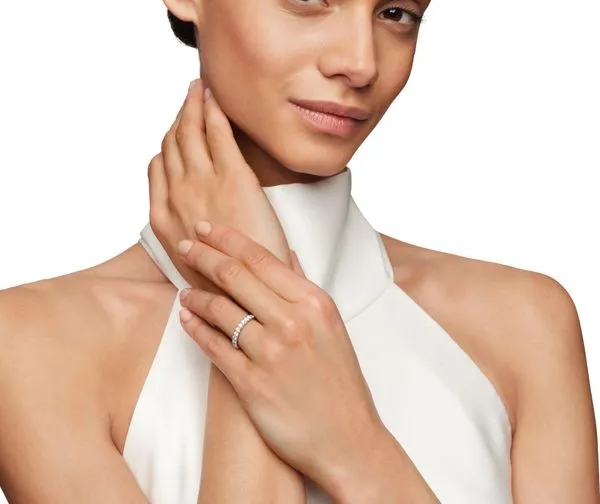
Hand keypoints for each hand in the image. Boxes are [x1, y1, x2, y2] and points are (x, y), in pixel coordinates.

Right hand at [147, 79, 292, 289]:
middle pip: (173, 142)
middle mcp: (176, 194)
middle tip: (189, 95)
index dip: (166, 142)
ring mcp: (203, 183)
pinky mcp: (234, 177)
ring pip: (190, 131)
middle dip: (180, 114)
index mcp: (162, 216)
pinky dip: (214, 111)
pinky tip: (216, 98)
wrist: (244, 292)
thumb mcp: (188, 265)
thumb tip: (192, 229)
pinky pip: (218, 133)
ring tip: (199, 88)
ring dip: (193, 104)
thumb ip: (184, 239)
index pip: (158, 166)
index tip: (175, 128)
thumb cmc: (221, 283)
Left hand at [176, 221, 386, 493]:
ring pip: (220, 309)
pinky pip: (214, 346)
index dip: (227, 238)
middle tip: (183, 246)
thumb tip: (286, 254)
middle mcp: (293, 322)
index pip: (261, 257)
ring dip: (196, 295)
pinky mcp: (251, 383)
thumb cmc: (340, 382)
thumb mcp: (331, 325)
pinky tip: (186, 318)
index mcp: (315, 302)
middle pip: (235, 275)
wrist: (348, 440)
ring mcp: (271, 352)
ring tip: (185, 291)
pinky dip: (195, 328)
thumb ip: (305, 287)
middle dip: (203, 255)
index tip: (205, 228)